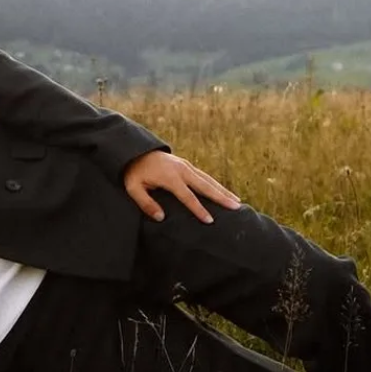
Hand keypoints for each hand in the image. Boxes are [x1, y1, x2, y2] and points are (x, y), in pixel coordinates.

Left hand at [123, 150, 240, 223]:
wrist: (135, 151)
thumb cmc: (133, 172)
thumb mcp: (133, 188)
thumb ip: (146, 203)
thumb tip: (161, 217)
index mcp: (170, 177)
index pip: (187, 196)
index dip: (199, 209)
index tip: (210, 220)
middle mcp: (182, 170)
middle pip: (205, 186)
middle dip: (221, 197)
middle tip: (236, 207)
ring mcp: (186, 166)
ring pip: (208, 180)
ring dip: (223, 191)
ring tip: (237, 202)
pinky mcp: (187, 165)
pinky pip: (205, 176)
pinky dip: (216, 185)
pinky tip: (225, 192)